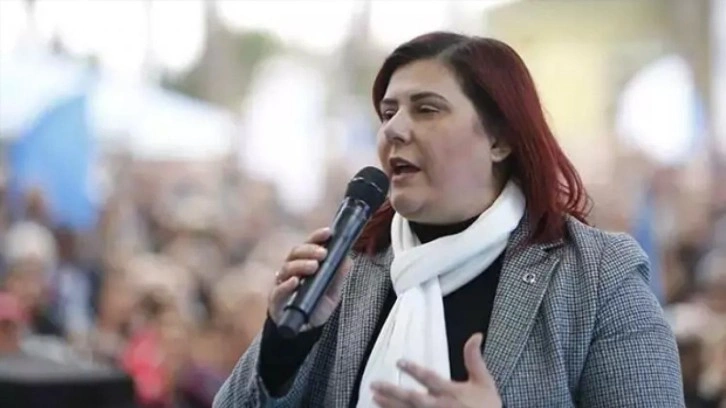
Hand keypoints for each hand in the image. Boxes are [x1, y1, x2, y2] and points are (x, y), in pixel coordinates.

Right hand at [268, 227, 351, 329]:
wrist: (303, 330)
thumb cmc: (315, 306)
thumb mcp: (332, 291)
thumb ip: (338, 276)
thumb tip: (348, 260)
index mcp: (303, 264)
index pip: (308, 246)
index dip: (317, 237)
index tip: (328, 233)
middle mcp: (291, 270)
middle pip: (295, 253)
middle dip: (310, 250)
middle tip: (323, 253)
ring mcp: (282, 283)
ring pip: (287, 268)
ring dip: (301, 265)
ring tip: (314, 266)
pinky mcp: (276, 299)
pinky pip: (278, 289)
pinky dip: (286, 284)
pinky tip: (295, 282)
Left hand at [371, 333, 501, 407]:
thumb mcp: (484, 382)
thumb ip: (475, 359)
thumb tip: (476, 336)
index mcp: (450, 392)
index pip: (428, 378)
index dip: (413, 370)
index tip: (399, 362)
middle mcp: (438, 406)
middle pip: (411, 398)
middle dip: (391, 391)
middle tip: (374, 384)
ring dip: (389, 405)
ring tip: (374, 397)